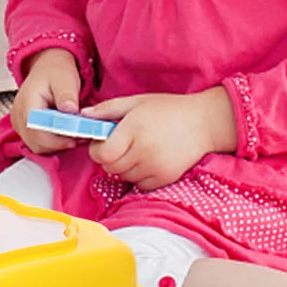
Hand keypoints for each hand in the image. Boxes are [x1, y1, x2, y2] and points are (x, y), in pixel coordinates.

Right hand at [11, 47, 84, 155]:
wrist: (48, 68)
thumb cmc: (56, 73)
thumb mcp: (65, 80)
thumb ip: (67, 95)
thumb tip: (70, 109)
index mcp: (27, 103)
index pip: (36, 131)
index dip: (56, 140)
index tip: (75, 138)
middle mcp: (18, 115)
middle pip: (36, 143)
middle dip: (59, 144)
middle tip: (79, 137)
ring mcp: (19, 123)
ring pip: (36, 147)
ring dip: (56, 145)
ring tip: (73, 134)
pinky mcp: (24, 128)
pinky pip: (37, 144)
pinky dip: (52, 143)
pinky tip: (64, 133)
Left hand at [86, 86, 236, 191]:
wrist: (204, 123)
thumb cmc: (167, 109)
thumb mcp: (136, 101)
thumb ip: (108, 109)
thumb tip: (82, 116)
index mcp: (134, 129)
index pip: (103, 153)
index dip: (97, 149)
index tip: (103, 142)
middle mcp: (144, 150)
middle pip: (110, 167)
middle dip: (109, 158)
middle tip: (119, 145)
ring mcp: (156, 167)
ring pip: (124, 177)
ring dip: (123, 167)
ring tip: (136, 150)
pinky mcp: (166, 178)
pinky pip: (139, 184)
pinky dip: (138, 176)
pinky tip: (147, 161)